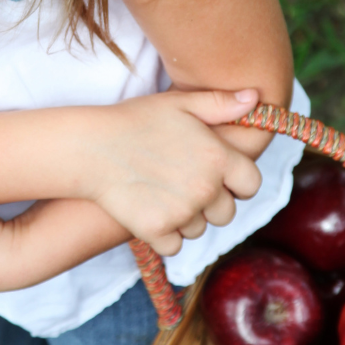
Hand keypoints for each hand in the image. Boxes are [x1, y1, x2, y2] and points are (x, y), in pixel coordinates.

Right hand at [81, 88, 263, 255]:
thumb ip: (220, 103)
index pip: (251, 184)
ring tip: (162, 193)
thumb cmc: (134, 120)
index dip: (238, 182)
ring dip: (187, 218)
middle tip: (184, 184)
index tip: (221, 177)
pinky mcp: (157, 231)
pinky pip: (175, 245)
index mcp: (218, 157)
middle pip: (226, 212)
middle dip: (211, 203)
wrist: (90, 147)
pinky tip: (150, 210)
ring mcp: (182, 212)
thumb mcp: (179, 103)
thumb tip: (255, 98)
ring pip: (200, 229)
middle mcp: (206, 188)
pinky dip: (165, 234)